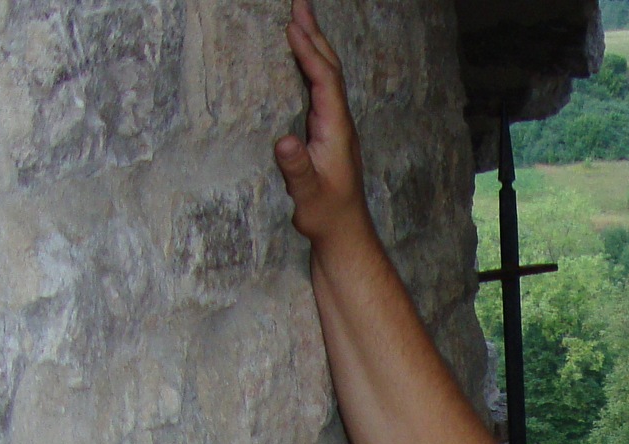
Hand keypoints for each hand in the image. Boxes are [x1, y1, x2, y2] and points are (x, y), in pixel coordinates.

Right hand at [273, 0, 366, 247]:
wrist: (345, 236)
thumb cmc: (326, 217)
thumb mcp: (308, 196)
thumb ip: (296, 169)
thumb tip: (283, 140)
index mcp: (337, 130)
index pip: (324, 81)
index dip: (309, 53)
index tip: (291, 27)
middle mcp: (339, 123)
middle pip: (329, 69)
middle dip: (315, 35)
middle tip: (299, 3)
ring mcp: (335, 128)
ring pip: (326, 77)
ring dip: (314, 46)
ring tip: (299, 20)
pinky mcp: (327, 135)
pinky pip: (320, 90)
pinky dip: (310, 67)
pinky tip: (302, 62)